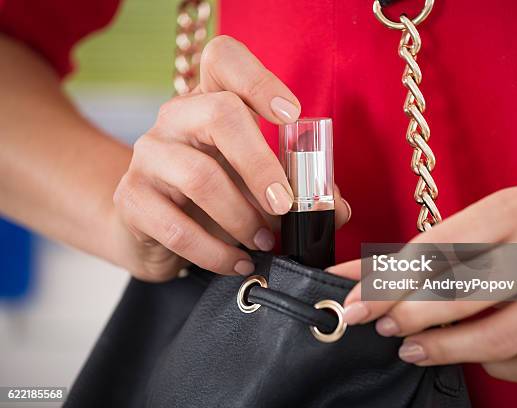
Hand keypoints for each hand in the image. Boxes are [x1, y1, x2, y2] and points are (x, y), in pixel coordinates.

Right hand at [112, 35, 349, 281]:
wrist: (152, 230)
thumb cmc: (215, 198)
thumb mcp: (256, 184)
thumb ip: (301, 190)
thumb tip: (334, 207)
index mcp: (210, 101)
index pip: (223, 58)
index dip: (260, 78)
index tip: (291, 115)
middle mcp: (175, 118)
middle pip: (219, 112)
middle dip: (262, 164)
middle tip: (283, 204)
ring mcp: (148, 156)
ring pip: (199, 176)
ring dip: (242, 217)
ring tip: (263, 241)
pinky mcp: (131, 200)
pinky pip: (177, 228)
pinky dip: (217, 253)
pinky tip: (238, 262)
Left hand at [329, 186, 516, 382]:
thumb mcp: (481, 231)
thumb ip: (417, 254)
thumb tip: (350, 277)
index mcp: (514, 209)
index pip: (436, 249)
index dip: (387, 281)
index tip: (353, 302)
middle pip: (461, 294)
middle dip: (409, 315)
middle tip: (382, 325)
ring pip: (494, 340)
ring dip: (442, 349)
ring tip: (412, 348)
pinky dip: (490, 366)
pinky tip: (475, 354)